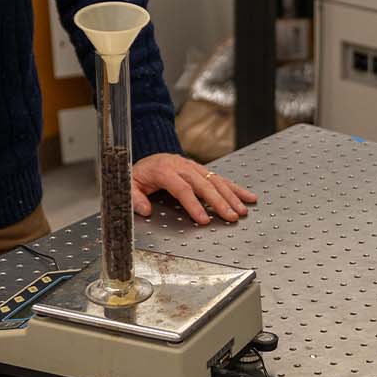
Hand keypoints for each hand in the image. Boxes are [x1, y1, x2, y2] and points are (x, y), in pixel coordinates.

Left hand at [130, 153, 257, 224]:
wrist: (148, 156)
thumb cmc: (139, 174)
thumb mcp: (129, 184)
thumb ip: (135, 198)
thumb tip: (145, 211)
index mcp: (164, 170)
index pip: (182, 188)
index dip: (194, 205)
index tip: (203, 220)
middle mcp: (182, 166)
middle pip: (204, 184)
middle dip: (219, 202)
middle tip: (231, 217)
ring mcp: (194, 167)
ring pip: (216, 180)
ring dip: (231, 196)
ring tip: (242, 211)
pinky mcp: (202, 169)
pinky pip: (220, 178)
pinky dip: (235, 188)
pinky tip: (248, 197)